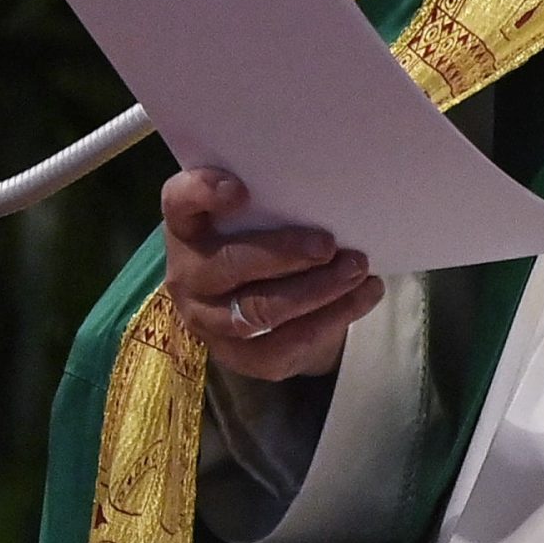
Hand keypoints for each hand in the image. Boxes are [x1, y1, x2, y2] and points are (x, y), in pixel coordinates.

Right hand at [161, 168, 383, 380]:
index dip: (203, 194)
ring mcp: (208, 321)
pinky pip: (284, 345)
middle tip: (329, 244)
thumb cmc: (262, 238)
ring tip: (357, 269)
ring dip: (317, 290)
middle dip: (285, 254)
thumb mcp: (260, 213)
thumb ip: (276, 199)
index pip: (179, 203)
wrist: (258, 299)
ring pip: (258, 311)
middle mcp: (188, 275)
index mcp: (188, 228)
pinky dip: (332, 318)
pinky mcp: (238, 357)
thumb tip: (333, 186)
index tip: (241, 189)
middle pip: (229, 265)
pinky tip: (364, 294)